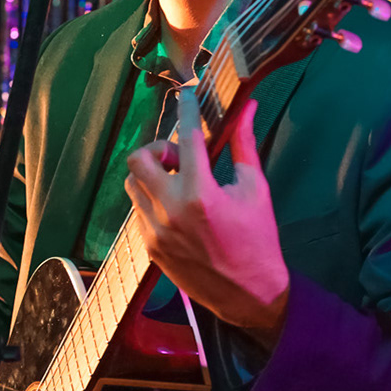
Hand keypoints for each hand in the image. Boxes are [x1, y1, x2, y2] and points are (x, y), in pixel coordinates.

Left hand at [125, 93, 289, 346]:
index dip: (187, 110)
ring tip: (178, 185)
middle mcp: (170, 209)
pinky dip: (154, 202)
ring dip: (152, 176)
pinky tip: (178, 210)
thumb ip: (244, 145)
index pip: (186, 137)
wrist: (249, 294)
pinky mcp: (150, 247)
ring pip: (133, 185)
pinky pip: (139, 211)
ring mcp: (155, 230)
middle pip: (139, 159)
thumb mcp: (254, 190)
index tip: (187, 95)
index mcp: (200, 192)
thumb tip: (248, 107)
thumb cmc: (258, 239)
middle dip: (157, 150)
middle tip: (180, 159)